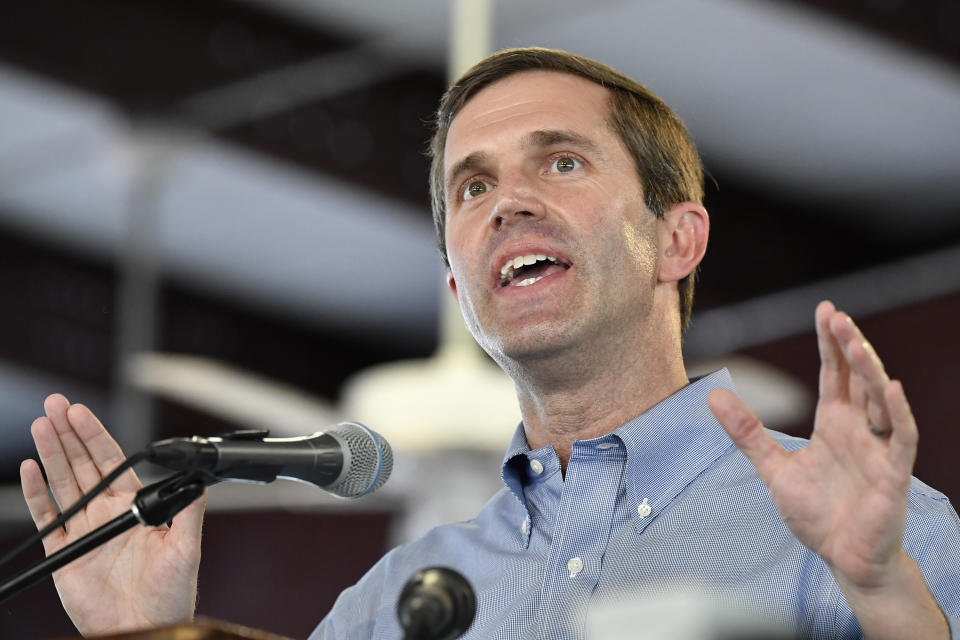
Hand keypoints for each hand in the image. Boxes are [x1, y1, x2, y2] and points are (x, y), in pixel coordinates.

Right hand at [19, 394, 204, 635]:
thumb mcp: (186, 548)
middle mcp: (106, 513)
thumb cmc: (171, 595)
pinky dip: (37, 494)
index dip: (95, 435)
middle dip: (68, 433)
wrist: (146, 629)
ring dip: (51, 453)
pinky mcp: (65, 554)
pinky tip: (30, 470)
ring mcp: (84, 531)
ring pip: (63, 483)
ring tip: (41, 425)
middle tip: (54, 404)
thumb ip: (189, 511)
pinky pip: (48, 518)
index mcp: (134, 507)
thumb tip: (200, 480)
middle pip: (83, 465)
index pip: (111, 461)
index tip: (81, 411)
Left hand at [708, 301, 946, 637]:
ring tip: (856, 341)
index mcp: (834, 425)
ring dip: (870, 370)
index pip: (833, 375)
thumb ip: (747, 433)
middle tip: (836, 315)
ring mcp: (879, 450)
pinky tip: (891, 389)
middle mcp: (859, 430)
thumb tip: (713, 396)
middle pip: (857, 379)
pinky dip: (899, 414)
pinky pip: (903, 439)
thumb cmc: (817, 514)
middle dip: (849, 346)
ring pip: (880, 400)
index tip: (825, 310)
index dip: (830, 344)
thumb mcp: (773, 468)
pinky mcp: (894, 475)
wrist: (844, 559)